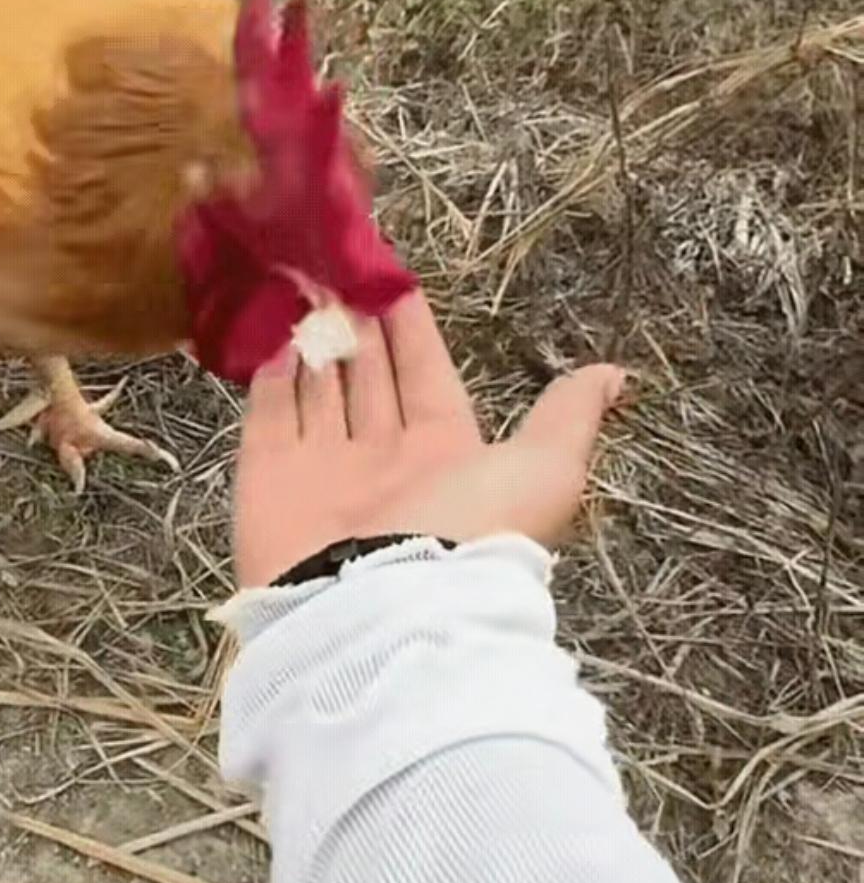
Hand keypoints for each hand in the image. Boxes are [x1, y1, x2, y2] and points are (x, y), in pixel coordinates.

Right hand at [234, 292, 624, 588]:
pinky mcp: (269, 482)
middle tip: (338, 270)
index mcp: (445, 455)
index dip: (410, 328)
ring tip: (301, 284)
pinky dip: (267, 375)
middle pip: (367, 377)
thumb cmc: (469, 535)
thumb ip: (567, 418)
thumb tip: (614, 378)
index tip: (392, 277)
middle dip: (356, 326)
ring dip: (311, 340)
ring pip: (318, 390)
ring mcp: (324, 472)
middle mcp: (383, 462)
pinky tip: (268, 331)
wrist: (382, 612)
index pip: (424, 374)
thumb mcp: (545, 469)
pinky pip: (268, 417)